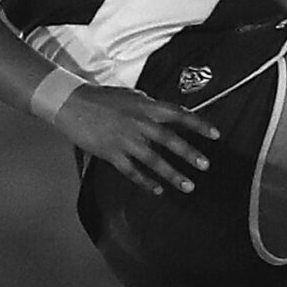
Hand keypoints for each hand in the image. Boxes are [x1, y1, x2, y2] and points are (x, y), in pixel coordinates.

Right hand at [50, 83, 219, 195]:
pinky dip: (145, 182)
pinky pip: (132, 171)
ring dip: (172, 174)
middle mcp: (139, 123)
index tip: (216, 135)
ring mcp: (125, 139)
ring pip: (153, 160)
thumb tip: (170, 115)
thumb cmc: (103, 99)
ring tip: (188, 186)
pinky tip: (157, 190)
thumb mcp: (132, 97)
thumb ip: (151, 107)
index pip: (179, 114)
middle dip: (189, 153)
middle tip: (205, 165)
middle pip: (169, 139)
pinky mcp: (111, 153)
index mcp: (146, 107)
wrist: (71, 103)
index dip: (199, 124)